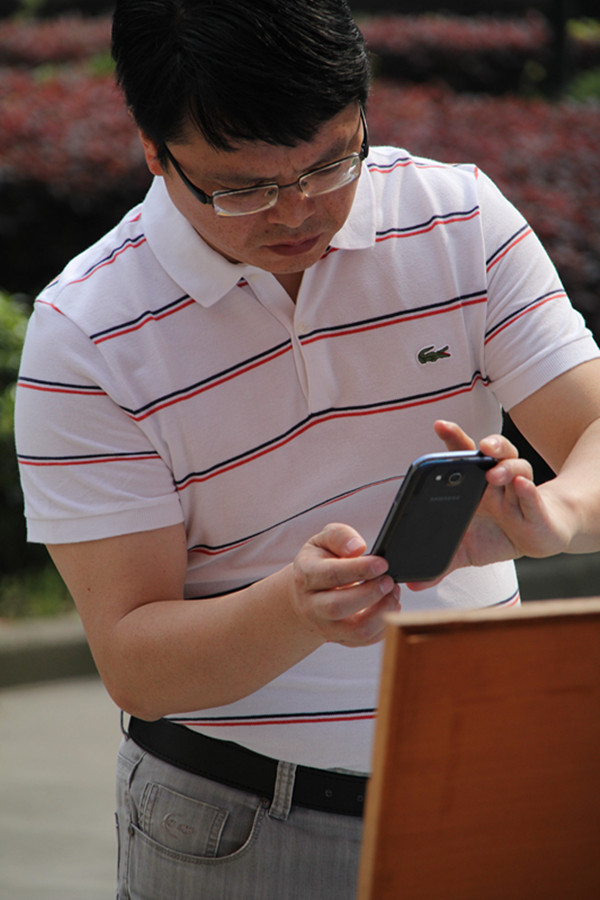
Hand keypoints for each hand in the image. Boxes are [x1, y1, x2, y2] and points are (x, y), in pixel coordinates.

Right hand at [289, 523, 400, 645]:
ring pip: (355, 630)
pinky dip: (383, 625)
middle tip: (389, 580)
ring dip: (381, 612)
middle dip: (370, 593)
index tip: (382, 563)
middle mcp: (311, 605)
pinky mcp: (341, 639)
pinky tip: (389, 605)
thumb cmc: (320, 562)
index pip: (332, 574)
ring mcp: (326, 626)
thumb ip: (339, 536)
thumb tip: (357, 548)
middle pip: (339, 607)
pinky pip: (365, 639)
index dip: (359, 569)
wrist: (306, 593)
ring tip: (393, 592)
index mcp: (306, 576)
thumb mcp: (323, 541)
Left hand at [409, 420, 571, 588]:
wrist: (537, 540)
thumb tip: (412, 582)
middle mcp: (498, 479)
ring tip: (494, 473)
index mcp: (475, 485)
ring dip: (505, 466)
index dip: (453, 438)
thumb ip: (441, 562)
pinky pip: (533, 493)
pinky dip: (526, 490)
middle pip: (494, 451)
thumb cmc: (499, 536)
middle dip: (488, 444)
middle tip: (480, 447)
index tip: (439, 425)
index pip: (462, 455)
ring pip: (516, 465)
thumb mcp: (466, 551)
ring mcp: (519, 488)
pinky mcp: (537, 506)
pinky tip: (520, 486)